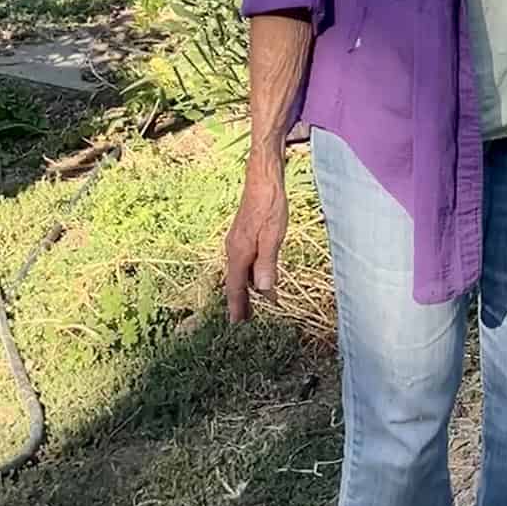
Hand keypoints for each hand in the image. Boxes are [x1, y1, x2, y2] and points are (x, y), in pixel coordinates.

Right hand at [224, 162, 289, 321]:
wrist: (263, 181)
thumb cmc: (270, 206)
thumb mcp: (273, 236)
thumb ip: (267, 264)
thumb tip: (261, 291)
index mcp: (239, 253)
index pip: (235, 287)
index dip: (236, 306)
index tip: (236, 325)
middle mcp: (233, 250)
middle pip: (235, 283)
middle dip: (240, 302)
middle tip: (244, 322)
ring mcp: (237, 242)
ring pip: (239, 273)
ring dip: (245, 290)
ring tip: (253, 306)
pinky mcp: (243, 236)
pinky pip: (244, 262)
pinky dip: (249, 275)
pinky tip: (257, 278)